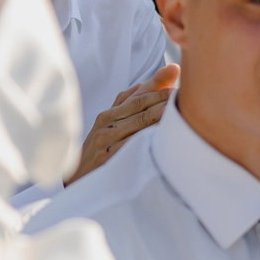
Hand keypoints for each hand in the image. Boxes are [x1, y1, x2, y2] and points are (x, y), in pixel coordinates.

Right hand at [67, 63, 176, 184]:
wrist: (76, 181)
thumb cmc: (97, 151)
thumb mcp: (109, 126)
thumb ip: (129, 102)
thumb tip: (147, 82)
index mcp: (108, 115)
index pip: (137, 96)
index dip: (158, 87)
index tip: (177, 78)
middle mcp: (106, 124)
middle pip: (140, 107)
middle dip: (162, 98)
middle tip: (183, 92)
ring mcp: (107, 141)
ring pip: (139, 123)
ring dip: (160, 114)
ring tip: (178, 108)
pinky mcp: (108, 158)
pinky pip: (134, 144)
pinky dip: (149, 136)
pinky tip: (164, 134)